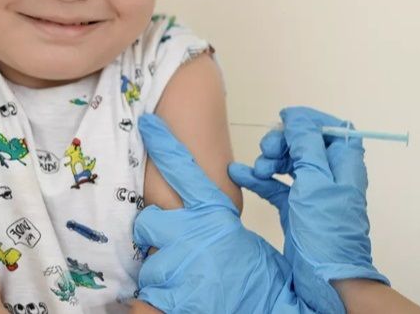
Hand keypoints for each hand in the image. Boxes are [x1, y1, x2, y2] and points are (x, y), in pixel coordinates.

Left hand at [134, 114, 309, 312]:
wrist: (271, 310)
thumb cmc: (263, 279)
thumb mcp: (243, 238)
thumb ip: (220, 219)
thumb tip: (212, 207)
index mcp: (215, 214)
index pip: (185, 170)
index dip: (165, 144)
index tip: (149, 123)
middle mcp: (193, 232)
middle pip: (149, 221)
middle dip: (157, 240)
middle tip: (179, 257)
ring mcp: (179, 262)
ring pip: (149, 262)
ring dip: (164, 276)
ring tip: (190, 286)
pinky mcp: (170, 294)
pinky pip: (147, 296)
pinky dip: (161, 302)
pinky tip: (183, 301)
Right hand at [228, 107, 389, 313]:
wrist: (327, 277)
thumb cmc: (327, 231)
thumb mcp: (315, 181)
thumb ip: (306, 144)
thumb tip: (296, 116)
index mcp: (344, 163)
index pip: (330, 128)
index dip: (308, 121)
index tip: (285, 121)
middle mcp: (330, 174)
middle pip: (304, 143)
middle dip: (283, 142)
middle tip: (267, 151)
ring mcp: (312, 192)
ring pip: (289, 163)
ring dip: (270, 161)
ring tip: (258, 170)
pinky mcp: (297, 208)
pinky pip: (277, 185)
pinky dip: (260, 180)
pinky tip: (240, 175)